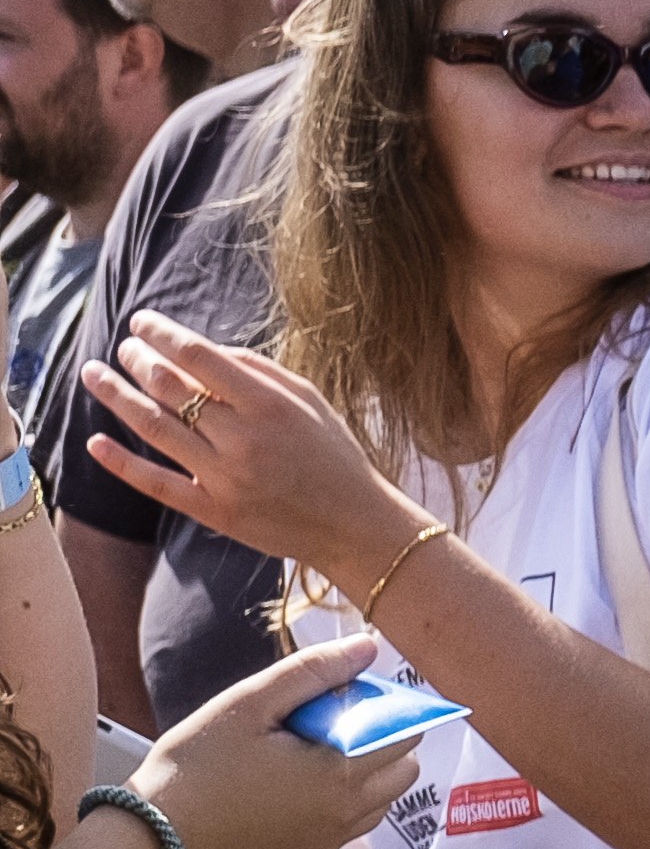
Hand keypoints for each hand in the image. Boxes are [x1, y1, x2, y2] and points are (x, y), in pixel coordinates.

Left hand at [83, 322, 424, 576]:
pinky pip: (157, 483)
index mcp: (270, 405)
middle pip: (170, 387)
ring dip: (117, 397)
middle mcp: (244, 439)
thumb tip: (204, 350)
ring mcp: (225, 478)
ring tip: (93, 374)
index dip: (162, 333)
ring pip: (155, 428)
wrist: (357, 526)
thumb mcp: (309, 403)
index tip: (141, 322)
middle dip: (138, 360)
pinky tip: (94, 442)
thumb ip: (259, 371)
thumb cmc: (335, 457)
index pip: (199, 356)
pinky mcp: (215, 512)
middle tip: (124, 348)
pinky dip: (121, 463)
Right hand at [130, 636, 423, 848]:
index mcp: (344, 773)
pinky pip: (351, 821)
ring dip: (366, 769)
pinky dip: (343, 796)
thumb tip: (369, 646)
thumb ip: (314, 671)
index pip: (406, 732)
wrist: (154, 840)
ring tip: (306, 748)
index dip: (384, 705)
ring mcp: (332, 839)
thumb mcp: (250, 704)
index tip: (339, 692)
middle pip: (404, 768)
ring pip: (382, 797)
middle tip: (325, 719)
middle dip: (383, 738)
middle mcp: (350, 813)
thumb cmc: (195, 766)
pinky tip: (293, 779)